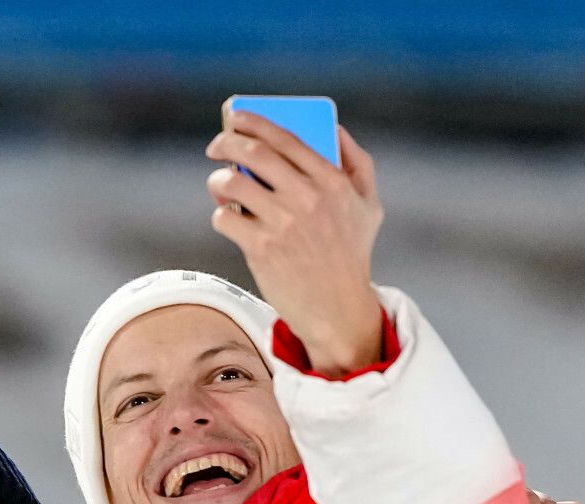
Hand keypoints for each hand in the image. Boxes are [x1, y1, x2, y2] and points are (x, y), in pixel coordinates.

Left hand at [207, 111, 384, 374]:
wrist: (337, 307)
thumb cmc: (351, 253)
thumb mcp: (368, 205)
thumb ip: (357, 162)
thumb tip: (334, 128)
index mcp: (333, 181)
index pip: (286, 138)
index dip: (255, 122)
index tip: (236, 116)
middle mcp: (308, 197)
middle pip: (254, 154)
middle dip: (226, 142)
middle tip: (216, 145)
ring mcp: (283, 222)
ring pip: (232, 183)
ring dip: (217, 180)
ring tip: (219, 184)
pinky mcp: (261, 247)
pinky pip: (225, 218)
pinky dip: (221, 214)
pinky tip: (229, 219)